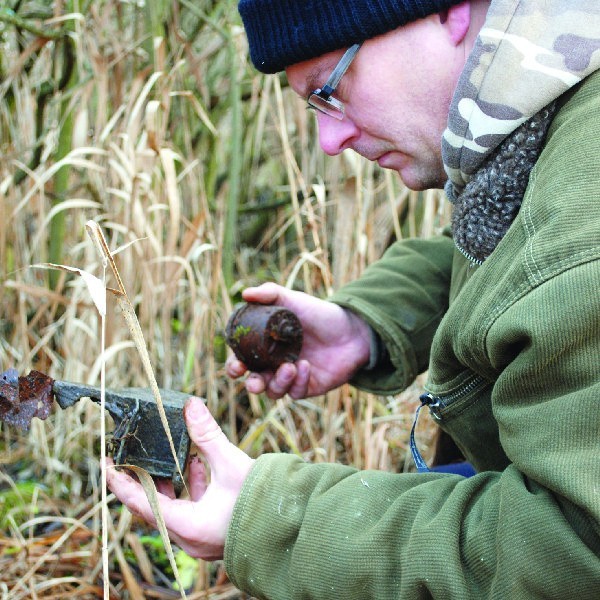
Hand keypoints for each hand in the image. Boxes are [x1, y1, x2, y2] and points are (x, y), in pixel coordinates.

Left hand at [105, 397, 253, 559]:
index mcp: (186, 526)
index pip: (140, 503)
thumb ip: (207, 434)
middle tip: (133, 456)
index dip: (120, 481)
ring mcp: (201, 537)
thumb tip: (191, 405)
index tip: (106, 463)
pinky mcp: (213, 533)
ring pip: (173, 508)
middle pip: (154, 506)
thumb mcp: (231, 463)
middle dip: (144, 478)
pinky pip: (191, 510)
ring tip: (166, 456)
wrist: (291, 525)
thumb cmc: (261, 501)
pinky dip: (190, 488)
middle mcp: (189, 537)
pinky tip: (197, 465)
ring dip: (170, 482)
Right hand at [226, 283, 370, 398]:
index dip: (234, 366)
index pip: (243, 360)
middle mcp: (275, 365)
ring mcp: (292, 377)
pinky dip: (298, 381)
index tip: (237, 365)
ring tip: (289, 366)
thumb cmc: (319, 314)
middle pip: (254, 383)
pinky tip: (306, 365)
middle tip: (254, 381)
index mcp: (266, 347)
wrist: (352, 328)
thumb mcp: (293, 300)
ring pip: (274, 391)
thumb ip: (269, 294)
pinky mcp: (308, 387)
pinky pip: (296, 392)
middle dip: (251, 385)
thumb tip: (245, 294)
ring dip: (278, 382)